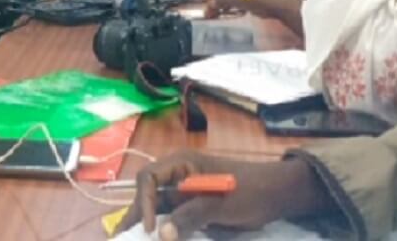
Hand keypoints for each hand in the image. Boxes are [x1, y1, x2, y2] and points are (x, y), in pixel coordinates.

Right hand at [117, 150, 327, 238]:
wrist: (277, 195)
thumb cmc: (250, 191)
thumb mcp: (221, 202)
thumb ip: (190, 215)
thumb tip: (160, 234)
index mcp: (181, 163)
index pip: (149, 178)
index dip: (144, 202)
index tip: (150, 229)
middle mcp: (177, 174)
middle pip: (147, 193)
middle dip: (135, 215)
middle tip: (119, 238)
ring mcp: (184, 190)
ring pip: (157, 207)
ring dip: (144, 223)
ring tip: (127, 239)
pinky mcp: (191, 206)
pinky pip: (171, 216)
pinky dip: (162, 228)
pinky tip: (155, 239)